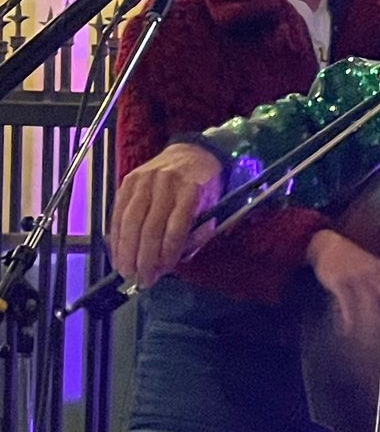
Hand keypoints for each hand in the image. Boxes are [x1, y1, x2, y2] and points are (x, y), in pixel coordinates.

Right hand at [109, 143, 223, 286]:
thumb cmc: (203, 186)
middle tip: (141, 279)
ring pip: (130, 221)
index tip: (160, 273)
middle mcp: (166, 184)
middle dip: (143, 258)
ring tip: (125, 270)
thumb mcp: (211, 209)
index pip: (175, 228)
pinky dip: (116, 236)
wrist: (192, 153)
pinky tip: (117, 252)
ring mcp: (145, 181)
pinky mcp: (129, 181)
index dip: (165, 255)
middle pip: (149, 227)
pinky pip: (119, 212)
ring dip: (125, 251)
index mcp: (191, 191)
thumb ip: (195, 236)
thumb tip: (173, 261)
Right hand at [306, 229, 379, 340]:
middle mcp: (372, 273)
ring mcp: (356, 277)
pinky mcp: (339, 282)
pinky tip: (348, 329)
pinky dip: (347, 318)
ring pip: (369, 303)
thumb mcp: (372, 266)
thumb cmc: (352, 260)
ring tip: (375, 338)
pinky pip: (346, 303)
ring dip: (373, 323)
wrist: (328, 246)